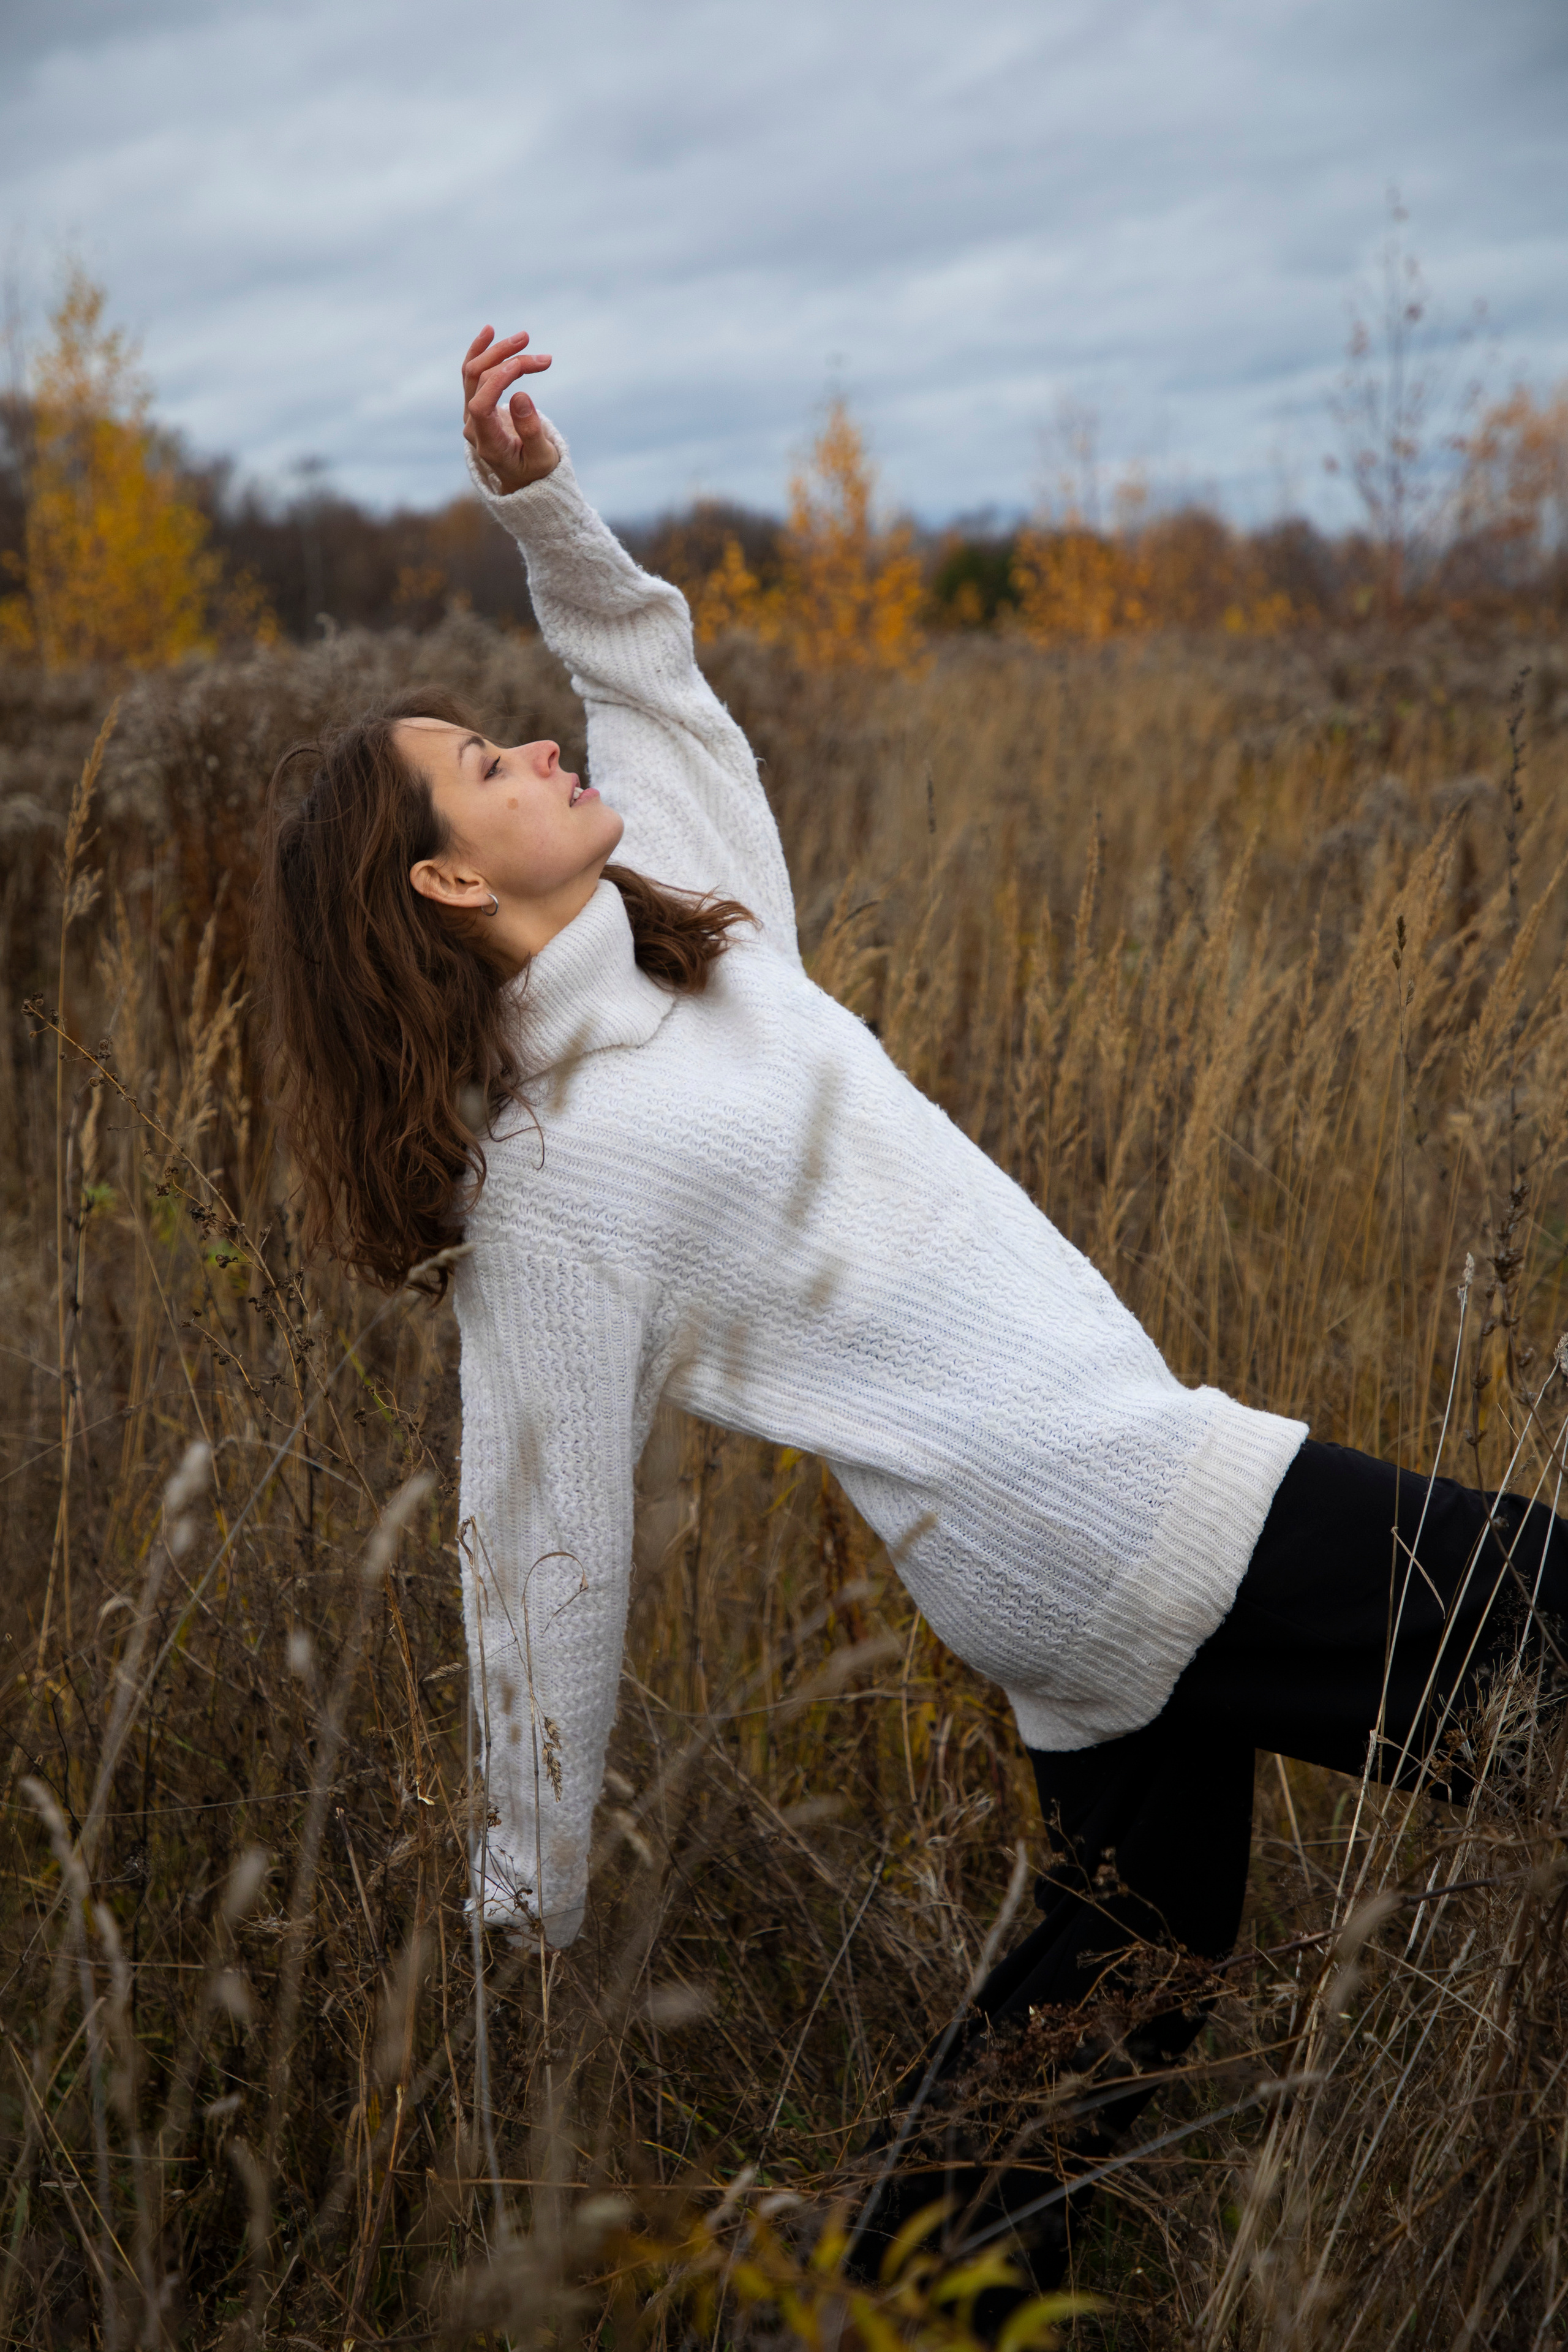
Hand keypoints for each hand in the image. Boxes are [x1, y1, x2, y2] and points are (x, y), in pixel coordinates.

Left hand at [462, 325, 557, 494]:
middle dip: (511, 363)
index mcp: (488, 444)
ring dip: (498, 352)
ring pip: (474, 373)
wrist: (523, 479)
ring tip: (524, 338)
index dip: (496, 382)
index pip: (480, 406)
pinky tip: (489, 332)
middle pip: (481, 383)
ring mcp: (471, 414)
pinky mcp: (476, 404)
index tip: (522, 366)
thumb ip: (531, 430)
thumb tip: (520, 395)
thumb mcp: (542, 457)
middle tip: (544, 358)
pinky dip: (480, 352)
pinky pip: (472, 374)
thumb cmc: (536, 471)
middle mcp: (473, 427)